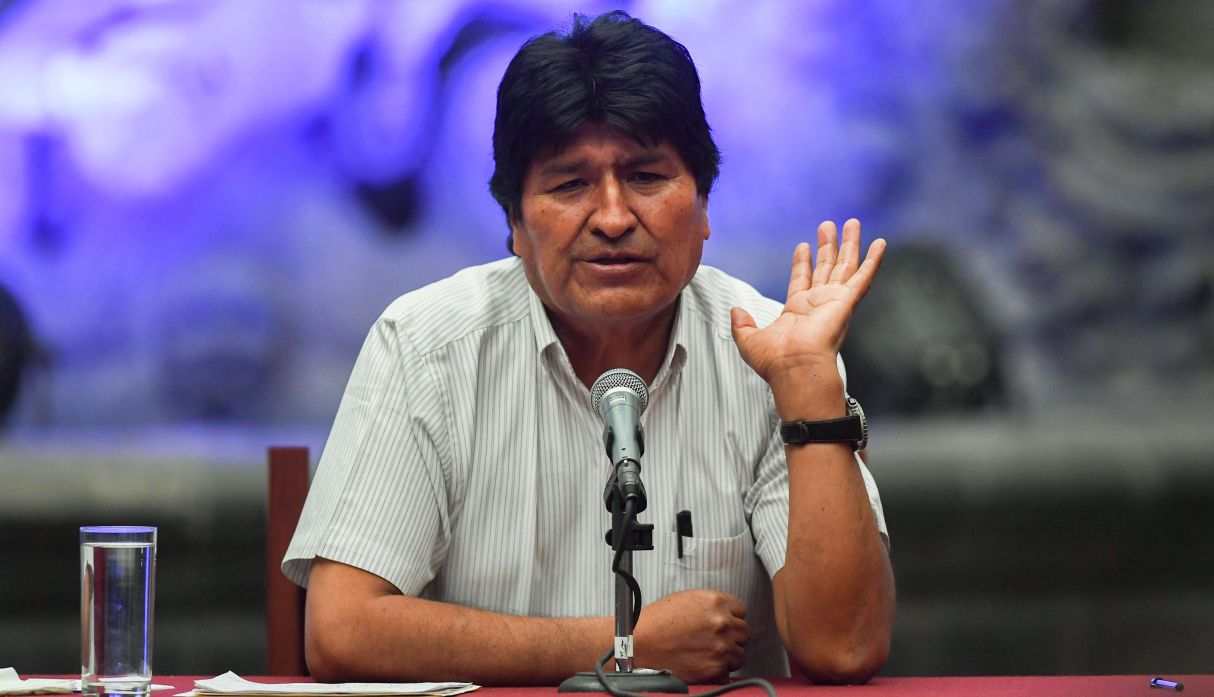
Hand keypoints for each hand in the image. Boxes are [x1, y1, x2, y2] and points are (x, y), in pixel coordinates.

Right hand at [633, 589, 749, 682]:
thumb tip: (725, 614)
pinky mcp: (715, 668)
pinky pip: (728, 672)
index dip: (731, 617)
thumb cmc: (657, 621)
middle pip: (743, 632)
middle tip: (715, 640)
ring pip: (739, 654)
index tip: (724, 624)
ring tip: (708, 654)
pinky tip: (704, 664)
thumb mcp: (687, 599)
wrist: (640, 643)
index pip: (741, 610)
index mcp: (716, 602)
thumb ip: (711, 606)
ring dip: (728, 655)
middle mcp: (722, 624)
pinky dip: (718, 671)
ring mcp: (720, 647)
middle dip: (731, 636)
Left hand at [730, 219, 884, 414]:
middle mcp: (819, 304)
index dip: (802, 261)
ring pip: (846, 266)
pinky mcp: (847, 302)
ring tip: (852, 222)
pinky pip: (864, 277)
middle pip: (826, 268)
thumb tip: (735, 311)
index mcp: (798, 311)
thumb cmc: (775, 361)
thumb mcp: (749, 340)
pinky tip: (880, 243)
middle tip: (829, 225)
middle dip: (828, 246)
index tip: (803, 245)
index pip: (802, 279)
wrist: (794, 367)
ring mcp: (835, 302)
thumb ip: (742, 324)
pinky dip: (873, 260)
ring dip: (849, 244)